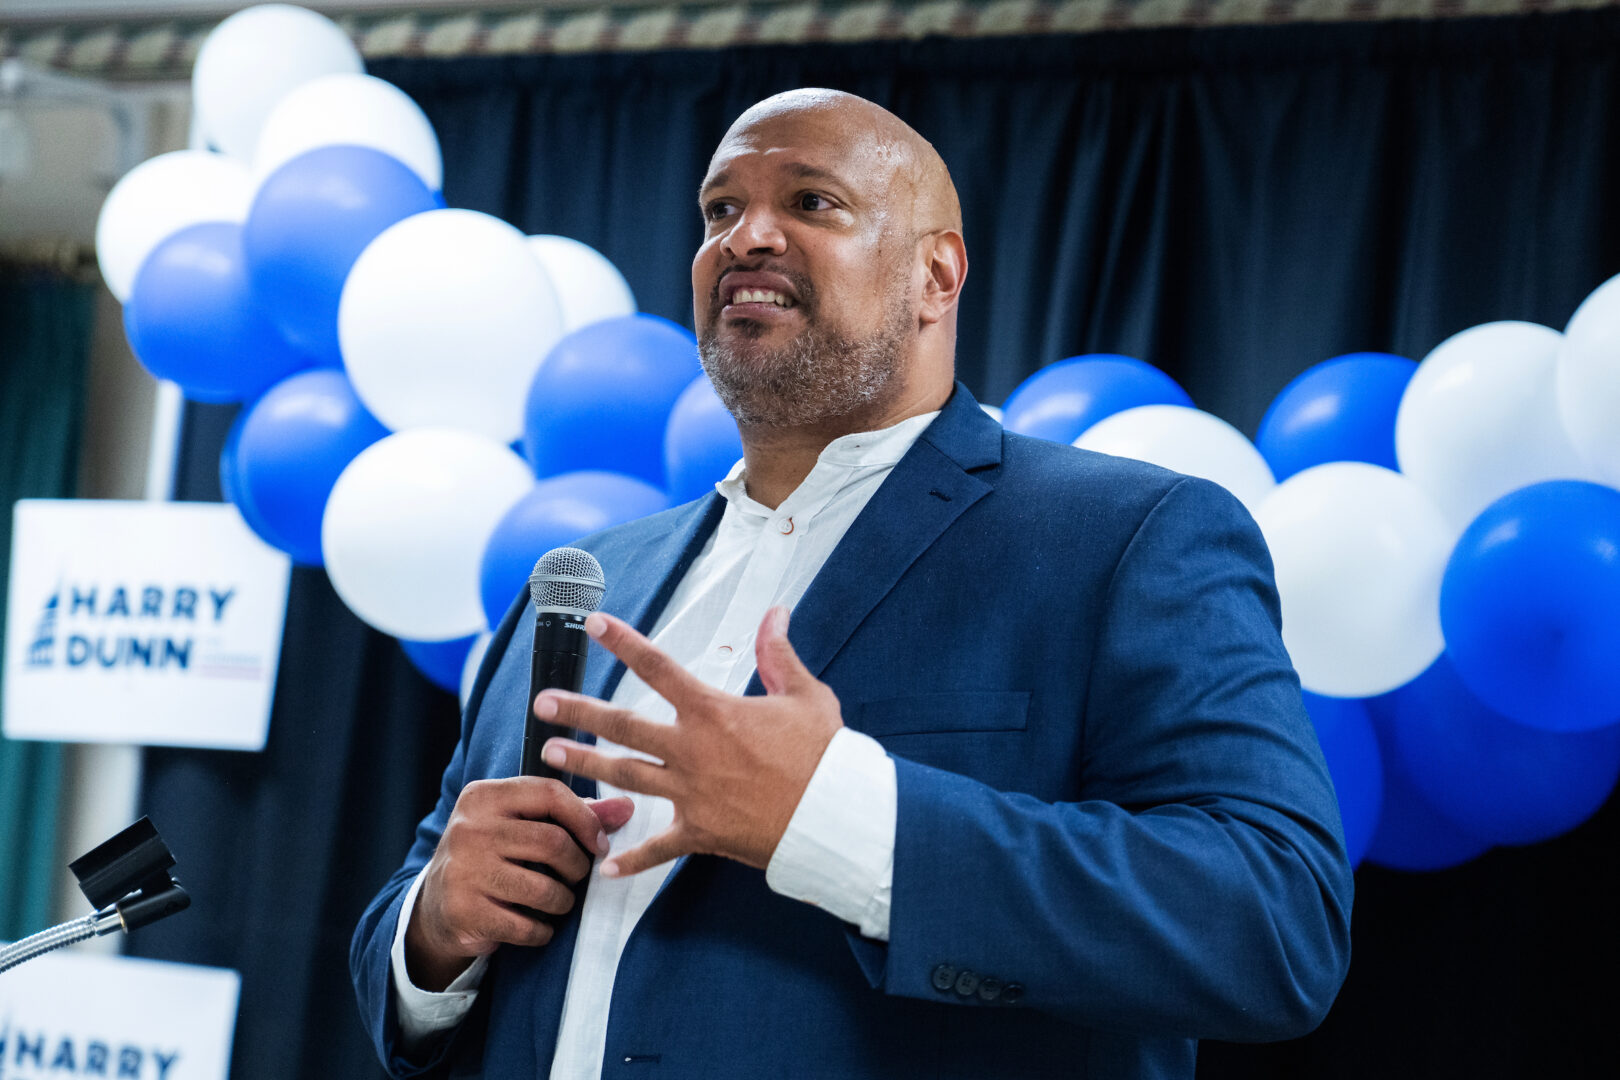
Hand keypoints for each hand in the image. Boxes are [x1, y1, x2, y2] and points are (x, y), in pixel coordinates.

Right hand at [405, 778, 633, 990]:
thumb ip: (574, 814)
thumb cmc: (492, 856)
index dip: (585, 819)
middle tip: (577, 877)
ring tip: (558, 902)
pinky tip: (538, 926)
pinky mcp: (464, 911)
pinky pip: (526, 926)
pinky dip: (542, 931)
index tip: (600, 845)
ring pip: (544, 889)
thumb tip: (626, 808)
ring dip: (563, 902)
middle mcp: (469, 828)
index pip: (550, 793)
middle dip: (577, 867)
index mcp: (484, 796)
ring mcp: (463, 871)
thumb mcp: (521, 825)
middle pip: (552, 843)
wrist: (435, 907)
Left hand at [536, 605, 842, 877]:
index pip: (657, 667)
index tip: (592, 623)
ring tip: (551, 757)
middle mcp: (691, 749)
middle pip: (622, 725)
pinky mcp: (700, 832)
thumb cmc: (823, 754)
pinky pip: (658, 849)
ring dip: (585, 767)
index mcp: (712, 711)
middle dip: (578, 712)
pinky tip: (606, 868)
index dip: (622, 642)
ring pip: (625, 777)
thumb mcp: (805, 694)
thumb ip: (779, 654)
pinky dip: (631, 860)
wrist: (833, 815)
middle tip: (544, 702)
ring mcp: (691, 793)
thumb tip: (776, 613)